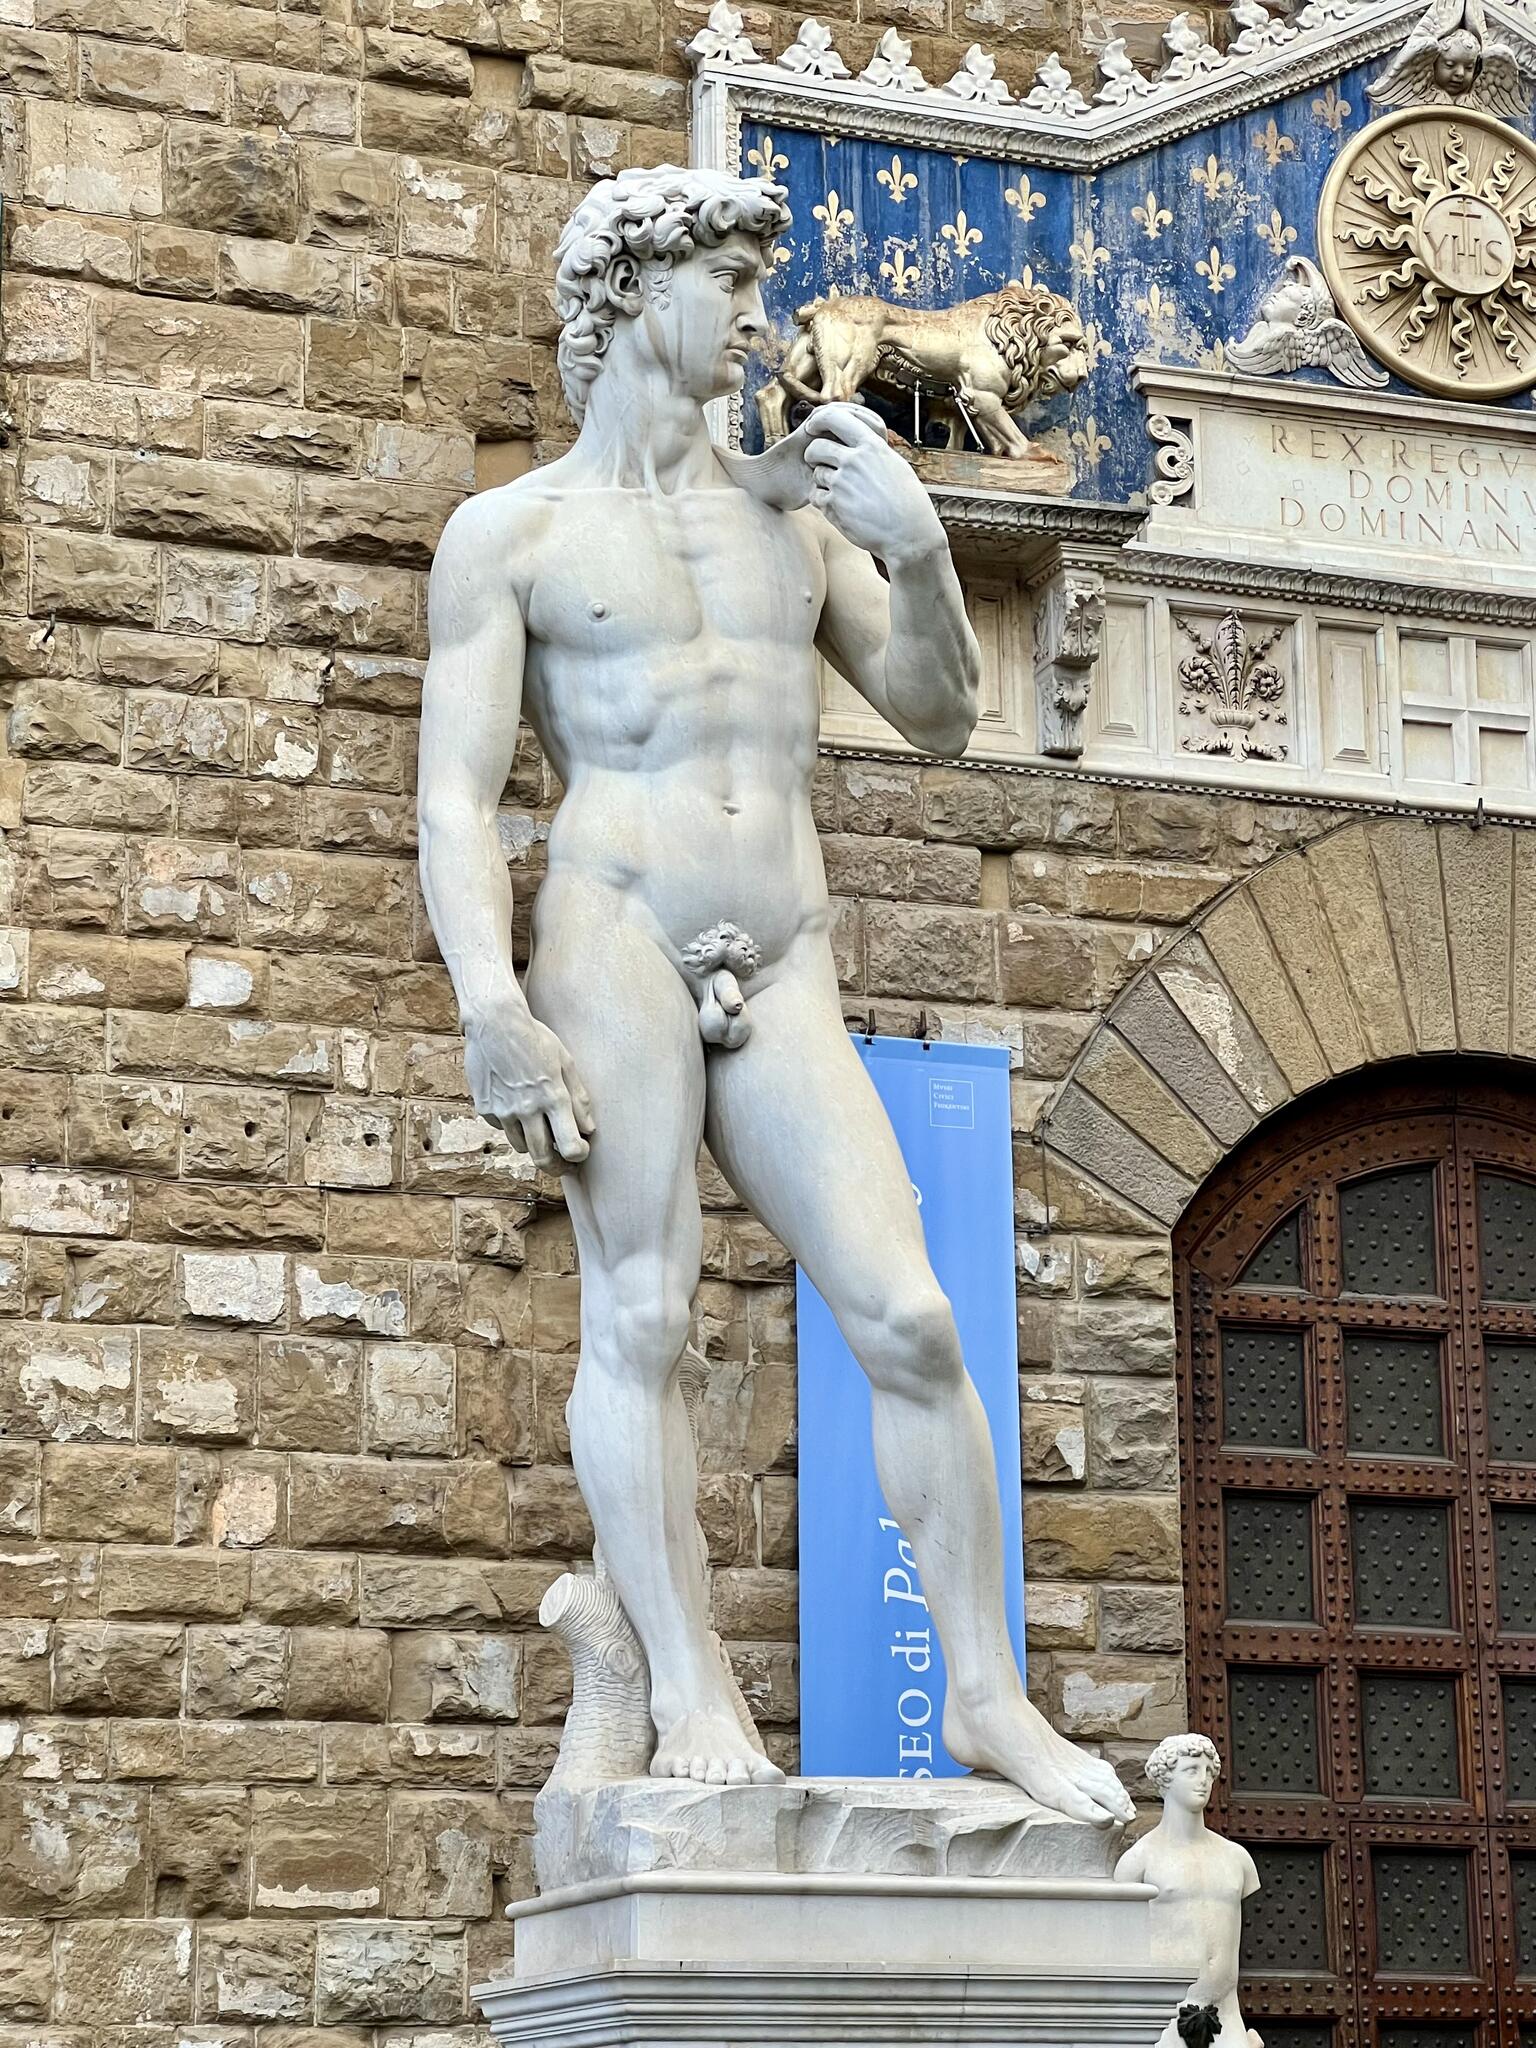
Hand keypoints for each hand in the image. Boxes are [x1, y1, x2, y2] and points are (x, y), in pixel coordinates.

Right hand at [463, 1005, 594, 1172]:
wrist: (494, 1022)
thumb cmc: (535, 1038)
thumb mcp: (565, 1061)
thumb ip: (578, 1097)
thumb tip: (589, 1128)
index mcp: (553, 1097)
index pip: (570, 1146)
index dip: (579, 1155)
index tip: (582, 1151)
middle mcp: (528, 1108)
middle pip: (543, 1158)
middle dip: (558, 1167)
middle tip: (565, 1165)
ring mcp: (503, 1110)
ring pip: (521, 1147)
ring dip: (534, 1146)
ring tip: (542, 1133)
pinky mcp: (485, 1108)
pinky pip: (502, 1128)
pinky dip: (512, 1125)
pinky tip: (516, 1107)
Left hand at [802, 403, 945, 564]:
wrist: (909, 535)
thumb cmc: (908, 503)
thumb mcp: (895, 464)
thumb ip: (873, 451)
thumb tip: (860, 440)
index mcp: (871, 446)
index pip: (834, 418)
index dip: (818, 420)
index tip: (812, 427)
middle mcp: (853, 461)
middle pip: (816, 447)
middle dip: (814, 455)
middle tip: (821, 463)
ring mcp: (841, 483)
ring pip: (816, 474)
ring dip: (823, 481)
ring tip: (844, 493)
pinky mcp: (833, 506)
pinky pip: (815, 496)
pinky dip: (823, 501)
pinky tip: (841, 507)